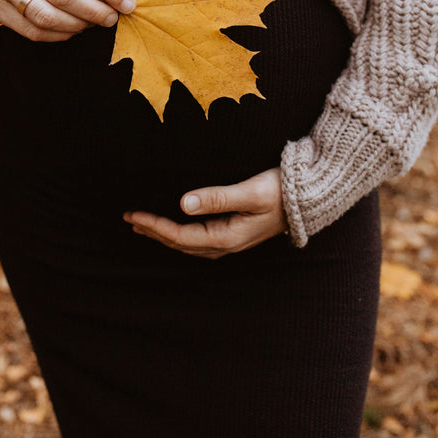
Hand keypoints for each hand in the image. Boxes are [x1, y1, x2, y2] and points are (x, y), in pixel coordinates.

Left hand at [122, 168, 285, 258]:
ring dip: (164, 235)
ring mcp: (231, 242)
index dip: (154, 227)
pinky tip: (174, 228)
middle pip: (180, 243)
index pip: (180, 235)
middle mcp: (226, 244)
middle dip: (153, 232)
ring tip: (143, 226)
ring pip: (188, 244)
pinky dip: (180, 236)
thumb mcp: (250, 192)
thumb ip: (217, 198)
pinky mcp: (235, 234)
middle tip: (129, 218)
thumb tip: (183, 203)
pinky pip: (199, 241)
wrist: (309, 199)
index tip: (134, 215)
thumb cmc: (281, 192)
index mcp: (226, 237)